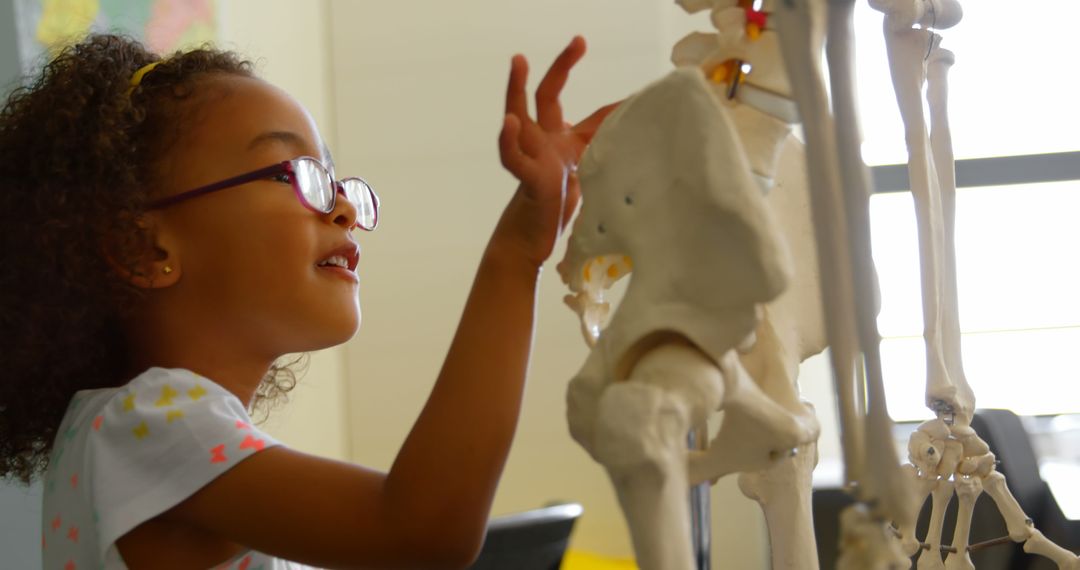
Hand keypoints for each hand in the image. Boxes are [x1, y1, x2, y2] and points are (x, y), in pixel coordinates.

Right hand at [495, 36, 617, 267]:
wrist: (535, 240)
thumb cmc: (557, 206)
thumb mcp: (588, 174)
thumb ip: (602, 150)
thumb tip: (630, 129)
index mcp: (560, 141)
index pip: (580, 110)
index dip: (600, 96)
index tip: (610, 71)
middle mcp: (543, 142)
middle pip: (546, 96)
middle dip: (562, 67)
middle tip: (579, 42)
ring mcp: (532, 157)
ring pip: (518, 117)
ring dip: (516, 90)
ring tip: (519, 63)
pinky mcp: (527, 179)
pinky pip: (513, 157)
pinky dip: (509, 141)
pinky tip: (510, 123)